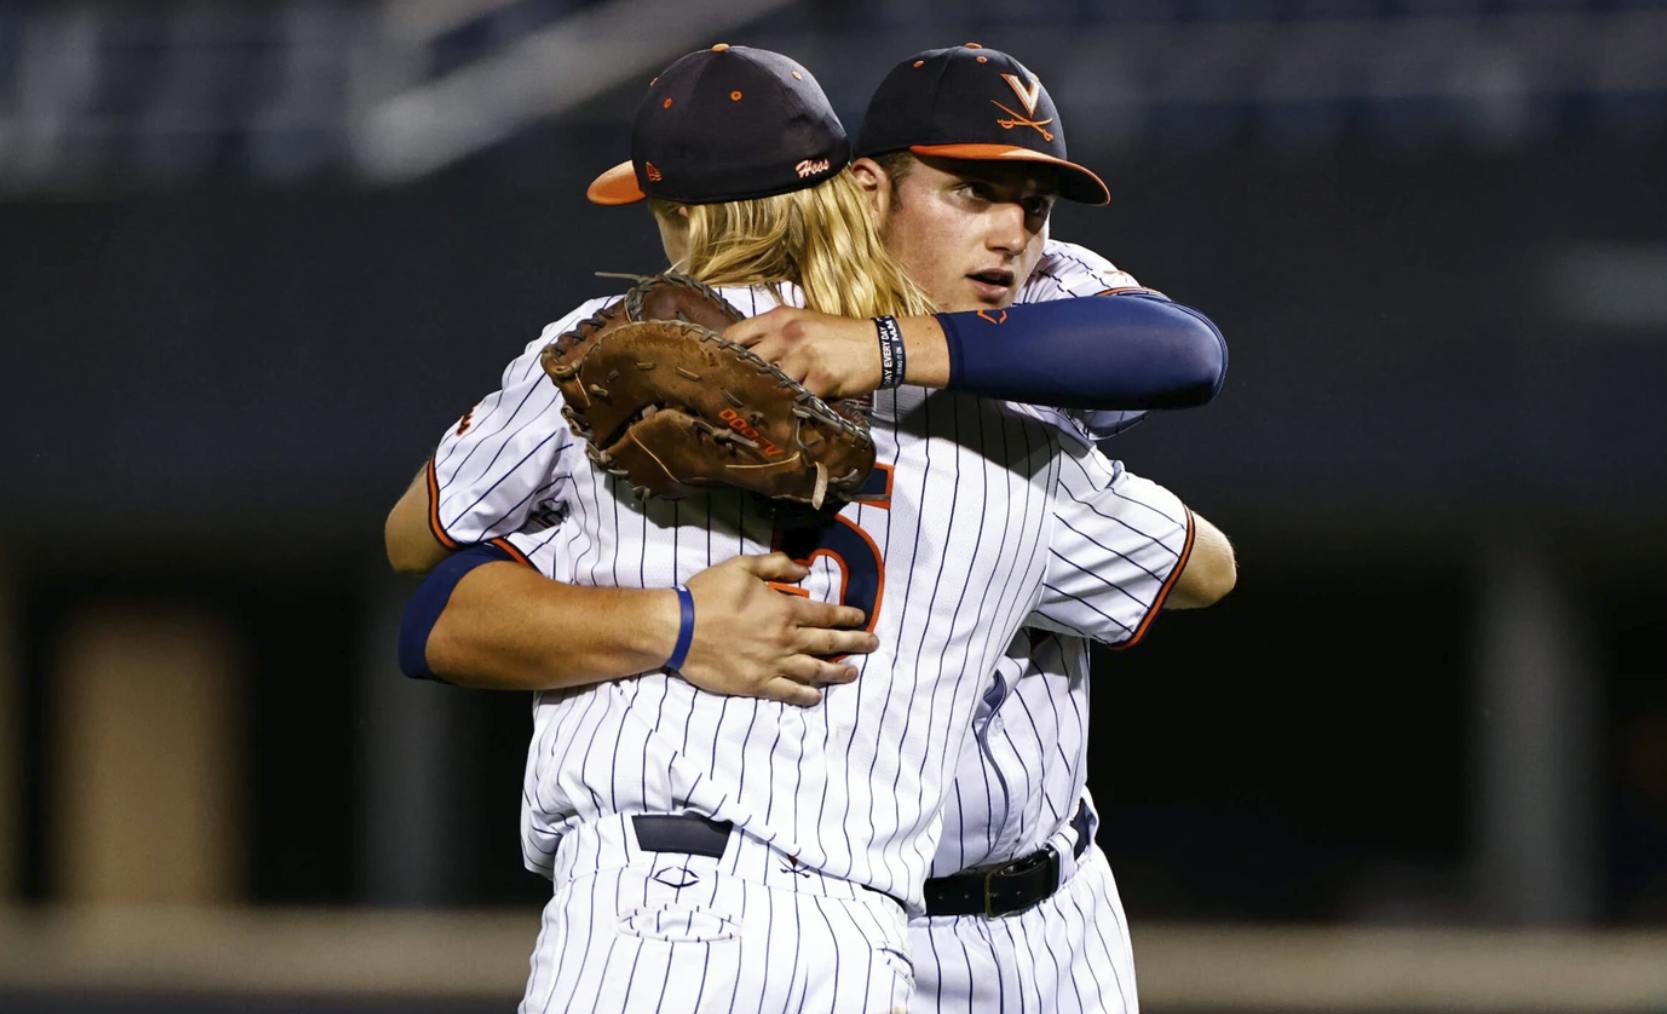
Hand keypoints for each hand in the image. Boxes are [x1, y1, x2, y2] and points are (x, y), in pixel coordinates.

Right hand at [678, 552, 878, 706]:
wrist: (679, 629)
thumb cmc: (709, 594)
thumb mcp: (742, 566)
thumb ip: (777, 565)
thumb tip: (805, 569)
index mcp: (784, 610)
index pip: (825, 615)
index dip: (847, 616)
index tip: (862, 618)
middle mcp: (785, 640)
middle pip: (829, 643)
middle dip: (855, 643)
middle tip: (873, 644)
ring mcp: (773, 665)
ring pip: (815, 670)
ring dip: (838, 672)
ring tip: (854, 672)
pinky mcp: (757, 684)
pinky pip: (789, 693)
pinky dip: (807, 695)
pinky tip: (818, 696)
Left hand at [723, 307, 880, 398]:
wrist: (879, 346)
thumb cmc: (839, 337)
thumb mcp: (804, 323)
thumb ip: (774, 334)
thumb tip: (744, 355)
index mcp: (779, 317)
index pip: (735, 334)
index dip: (721, 354)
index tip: (715, 370)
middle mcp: (788, 333)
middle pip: (747, 362)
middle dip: (738, 381)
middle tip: (728, 399)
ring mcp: (804, 356)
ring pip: (768, 383)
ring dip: (763, 399)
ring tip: (754, 412)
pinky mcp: (820, 378)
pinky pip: (794, 399)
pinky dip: (788, 409)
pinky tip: (783, 416)